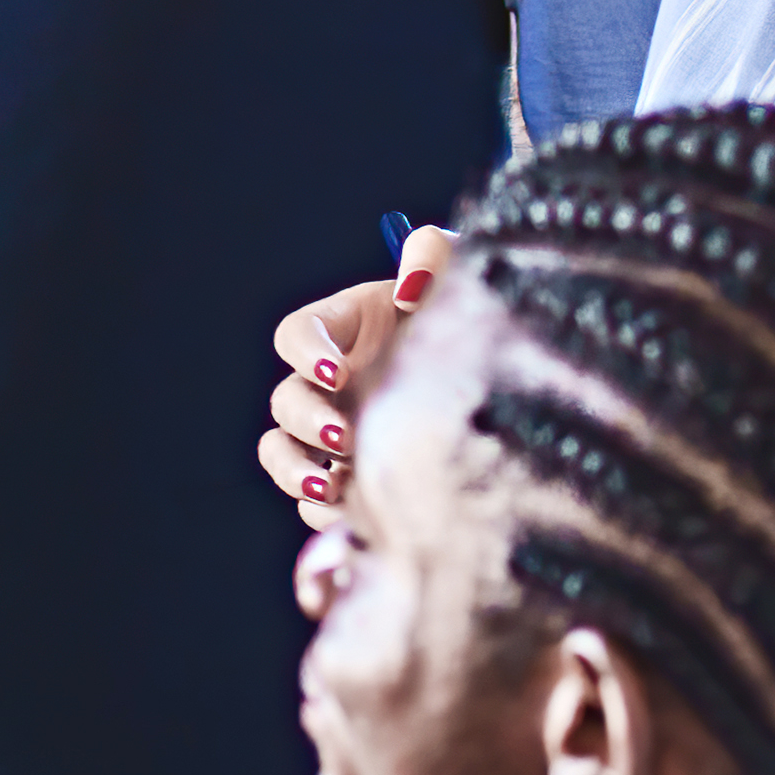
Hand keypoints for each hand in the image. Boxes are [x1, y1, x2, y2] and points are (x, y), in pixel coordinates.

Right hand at [256, 225, 461, 517]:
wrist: (494, 385)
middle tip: (343, 436)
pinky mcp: (346, 479)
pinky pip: (311, 502)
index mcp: (342, 332)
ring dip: (293, 472)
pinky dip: (323, 513)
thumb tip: (414, 284)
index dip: (305, 353)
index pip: (296, 335)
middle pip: (284, 400)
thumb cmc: (467, 321)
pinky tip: (358, 518)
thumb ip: (433, 256)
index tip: (337, 372)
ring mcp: (331, 435)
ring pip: (280, 453)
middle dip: (305, 419)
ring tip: (330, 489)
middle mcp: (328, 386)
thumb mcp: (457, 279)